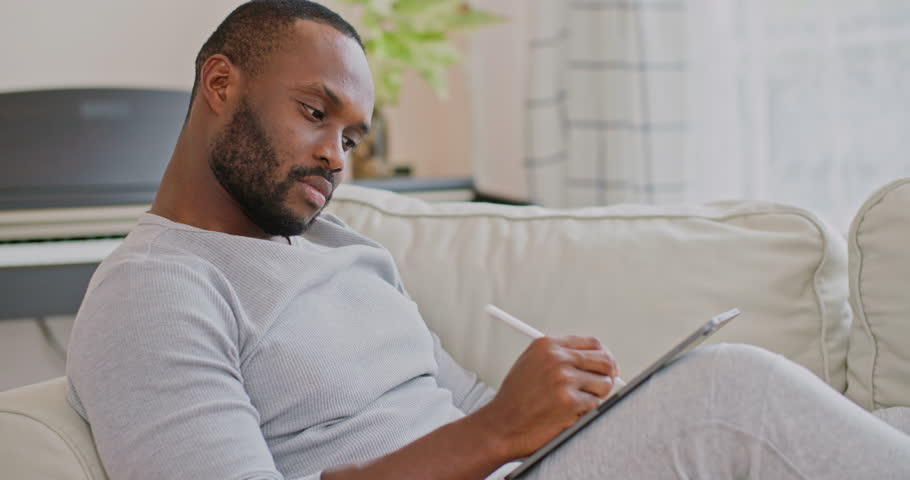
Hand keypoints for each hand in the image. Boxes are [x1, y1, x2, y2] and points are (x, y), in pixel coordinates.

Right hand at [476, 336, 619, 458]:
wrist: (501, 425)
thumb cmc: (515, 399)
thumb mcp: (530, 363)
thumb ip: (558, 355)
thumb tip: (591, 359)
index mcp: (547, 345)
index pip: (592, 343)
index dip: (604, 355)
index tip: (608, 366)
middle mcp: (556, 358)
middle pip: (604, 360)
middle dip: (608, 375)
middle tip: (603, 385)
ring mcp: (563, 379)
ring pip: (604, 384)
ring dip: (596, 396)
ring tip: (577, 403)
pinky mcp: (570, 401)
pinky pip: (595, 404)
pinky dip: (586, 411)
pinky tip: (569, 413)